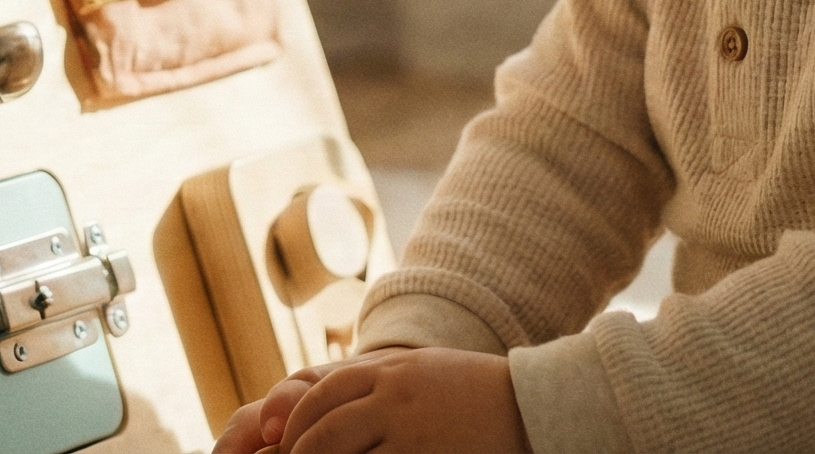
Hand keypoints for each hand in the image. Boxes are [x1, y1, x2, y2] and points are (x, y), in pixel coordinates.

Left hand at [215, 348, 527, 453]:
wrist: (532, 405)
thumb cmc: (476, 391)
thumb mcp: (421, 371)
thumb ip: (378, 382)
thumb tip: (333, 405)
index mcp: (390, 370)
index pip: (323, 393)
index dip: (295, 419)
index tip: (282, 440)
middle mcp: (394, 397)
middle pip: (324, 428)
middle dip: (300, 452)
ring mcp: (409, 432)